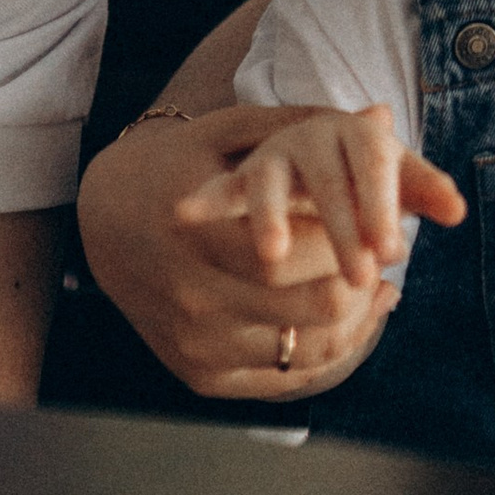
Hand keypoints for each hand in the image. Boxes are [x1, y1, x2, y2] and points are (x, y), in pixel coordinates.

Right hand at [77, 104, 432, 400]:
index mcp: (197, 234)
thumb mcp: (228, 130)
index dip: (354, 244)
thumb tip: (384, 115)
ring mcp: (196, 346)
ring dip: (357, 322)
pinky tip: (354, 316)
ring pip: (309, 352)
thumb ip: (303, 123)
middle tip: (390, 257)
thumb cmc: (179, 165)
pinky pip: (287, 379)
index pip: (299, 255)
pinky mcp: (202, 377)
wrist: (104, 221)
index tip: (388, 229)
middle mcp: (192, 299)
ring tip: (380, 287)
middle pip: (312, 308)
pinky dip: (330, 352)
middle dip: (363, 285)